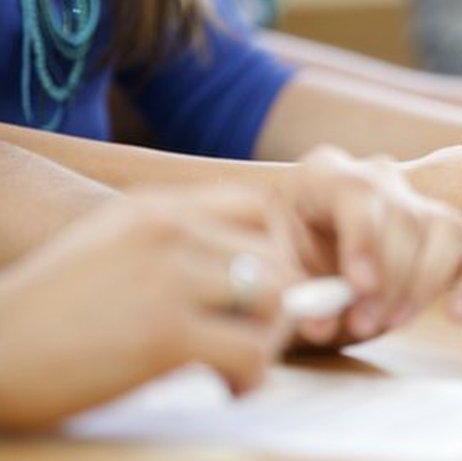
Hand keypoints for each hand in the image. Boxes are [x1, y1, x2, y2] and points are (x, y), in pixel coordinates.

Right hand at [0, 187, 297, 430]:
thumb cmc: (49, 315)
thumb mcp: (109, 249)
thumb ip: (174, 249)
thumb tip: (252, 278)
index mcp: (153, 208)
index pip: (255, 208)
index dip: (272, 253)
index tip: (256, 294)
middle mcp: (167, 230)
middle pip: (275, 258)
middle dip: (277, 306)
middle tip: (252, 341)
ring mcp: (167, 277)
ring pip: (274, 300)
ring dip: (268, 341)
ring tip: (237, 366)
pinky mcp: (165, 333)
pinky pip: (251, 351)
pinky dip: (251, 377)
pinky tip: (226, 388)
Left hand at [278, 147, 461, 346]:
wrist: (297, 267)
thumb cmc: (281, 261)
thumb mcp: (272, 269)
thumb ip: (292, 293)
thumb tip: (321, 322)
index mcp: (325, 174)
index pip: (358, 191)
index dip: (364, 237)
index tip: (359, 285)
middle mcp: (378, 179)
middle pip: (404, 216)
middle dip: (390, 276)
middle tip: (364, 323)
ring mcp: (418, 207)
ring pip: (445, 228)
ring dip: (424, 283)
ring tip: (393, 322)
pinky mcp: (447, 245)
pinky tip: (458, 316)